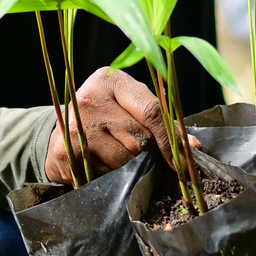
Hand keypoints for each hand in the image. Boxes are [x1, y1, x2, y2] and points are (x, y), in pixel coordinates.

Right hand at [45, 67, 174, 183]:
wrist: (62, 131)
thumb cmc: (106, 114)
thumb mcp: (129, 106)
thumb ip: (160, 121)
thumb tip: (193, 147)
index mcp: (110, 81)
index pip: (151, 110)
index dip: (169, 139)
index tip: (180, 159)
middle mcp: (90, 100)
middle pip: (140, 139)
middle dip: (147, 152)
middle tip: (140, 153)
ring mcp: (76, 126)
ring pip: (124, 160)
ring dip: (128, 165)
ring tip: (115, 154)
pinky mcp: (66, 151)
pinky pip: (104, 173)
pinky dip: (109, 174)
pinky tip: (100, 162)